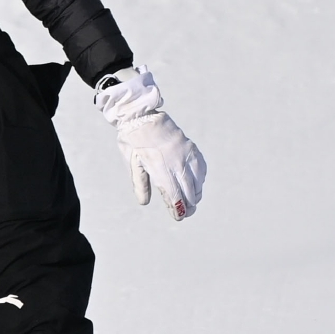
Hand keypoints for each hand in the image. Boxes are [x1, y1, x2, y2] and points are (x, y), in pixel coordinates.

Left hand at [94, 66, 205, 220]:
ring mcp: (186, 154)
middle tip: (186, 213)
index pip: (174, 196)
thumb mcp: (132, 164)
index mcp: (160, 168)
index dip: (178, 209)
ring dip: (196, 194)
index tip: (179, 217)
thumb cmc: (134, 141)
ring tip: (191, 201)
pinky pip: (201, 168)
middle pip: (189, 192)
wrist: (142, 116)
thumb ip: (140, 184)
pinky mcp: (191, 148)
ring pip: (198, 181)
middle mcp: (176, 163)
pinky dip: (200, 179)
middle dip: (189, 206)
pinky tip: (196, 184)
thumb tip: (144, 202)